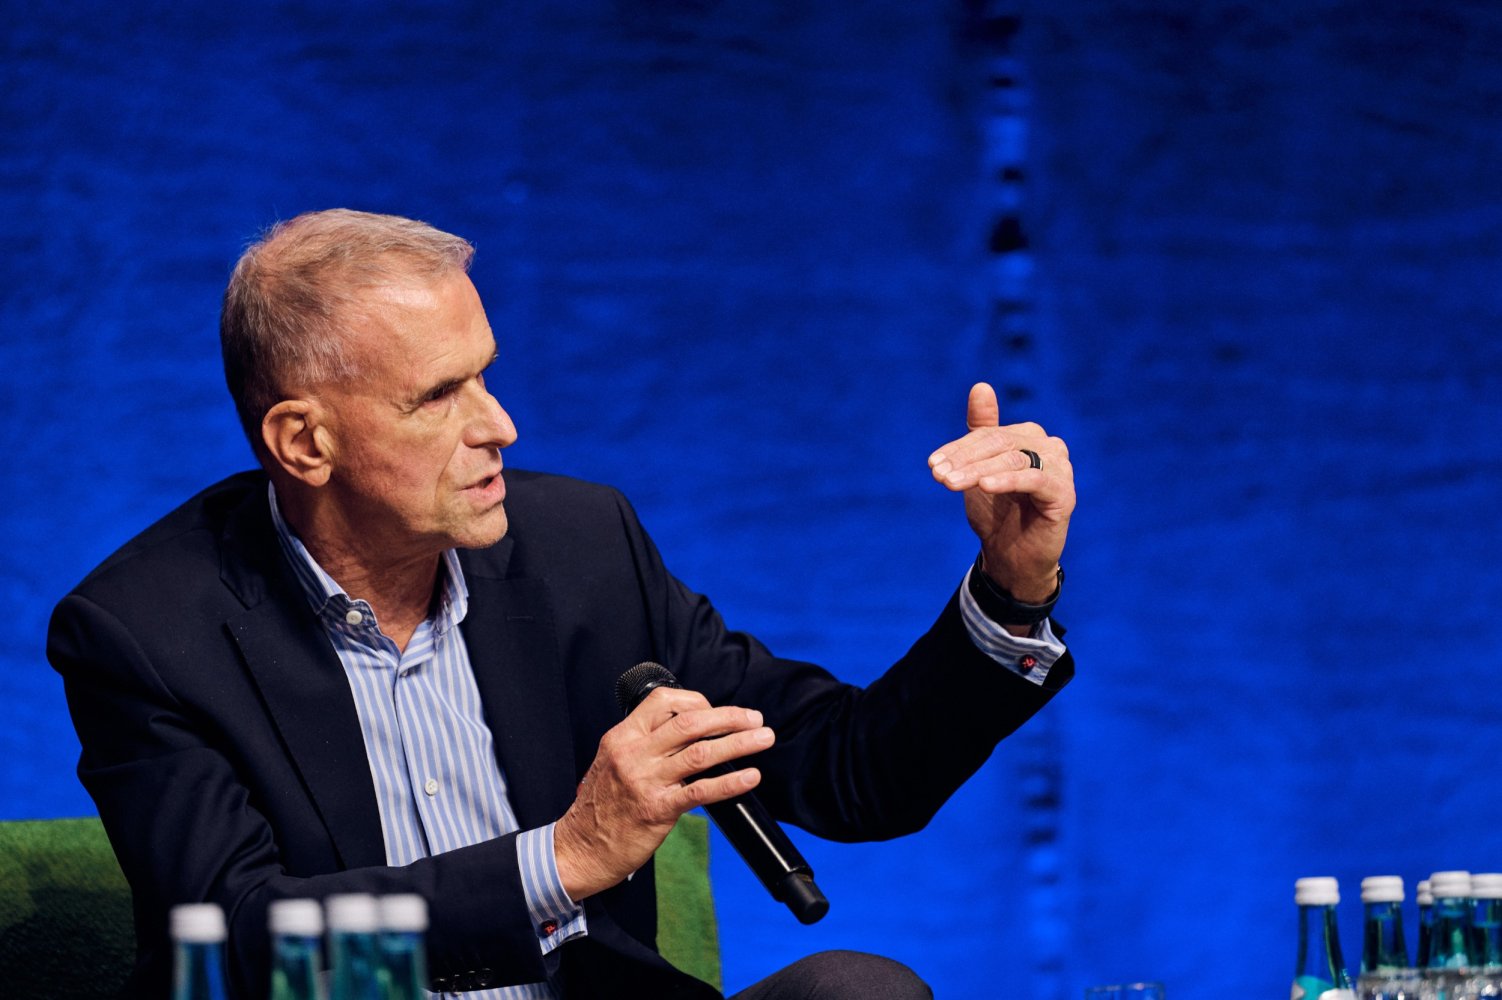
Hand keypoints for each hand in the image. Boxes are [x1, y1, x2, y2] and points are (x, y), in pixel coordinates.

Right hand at [553, 687, 774, 900]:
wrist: (579, 848)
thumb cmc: (601, 807)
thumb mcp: (614, 761)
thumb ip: (646, 745)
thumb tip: (691, 733)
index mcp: (622, 736)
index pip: (664, 701)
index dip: (698, 701)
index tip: (718, 712)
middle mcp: (633, 754)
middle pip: (689, 722)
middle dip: (729, 717)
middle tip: (755, 719)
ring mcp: (645, 782)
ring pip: (700, 752)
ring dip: (739, 743)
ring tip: (763, 739)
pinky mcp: (656, 810)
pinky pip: (700, 791)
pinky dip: (730, 782)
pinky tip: (750, 777)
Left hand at [928, 382, 1074, 603]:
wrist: (1011, 557)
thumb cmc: (996, 512)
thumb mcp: (979, 470)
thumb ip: (981, 430)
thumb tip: (980, 386)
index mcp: (1027, 437)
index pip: (988, 434)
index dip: (958, 448)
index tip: (932, 464)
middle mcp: (1048, 447)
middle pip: (1000, 443)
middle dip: (965, 459)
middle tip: (938, 475)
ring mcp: (1059, 469)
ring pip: (1013, 459)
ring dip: (977, 471)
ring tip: (951, 484)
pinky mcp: (1063, 493)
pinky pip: (1033, 480)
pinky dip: (1006, 480)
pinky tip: (984, 487)